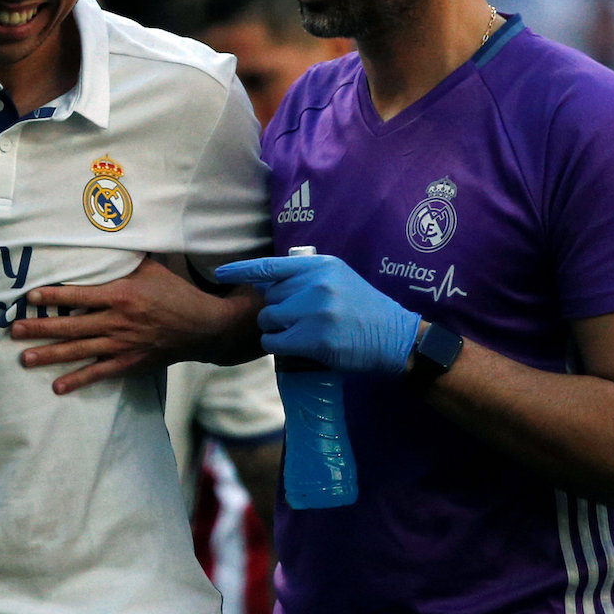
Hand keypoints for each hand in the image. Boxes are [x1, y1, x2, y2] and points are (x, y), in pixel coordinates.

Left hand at [10, 257, 261, 394]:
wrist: (203, 326)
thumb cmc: (175, 293)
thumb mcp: (151, 268)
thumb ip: (125, 259)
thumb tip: (109, 231)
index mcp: (121, 295)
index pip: (80, 296)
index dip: (54, 297)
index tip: (30, 298)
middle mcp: (117, 321)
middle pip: (72, 326)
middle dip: (40, 328)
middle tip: (14, 330)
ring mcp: (122, 345)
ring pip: (79, 351)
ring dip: (50, 355)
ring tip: (25, 358)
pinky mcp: (129, 363)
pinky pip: (99, 373)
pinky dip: (78, 380)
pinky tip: (57, 386)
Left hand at [216, 255, 419, 373]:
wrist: (394, 337)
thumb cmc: (363, 309)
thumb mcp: (339, 279)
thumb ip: (307, 277)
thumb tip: (266, 283)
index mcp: (320, 265)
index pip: (272, 265)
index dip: (242, 270)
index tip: (220, 273)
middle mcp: (317, 283)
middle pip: (269, 297)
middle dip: (276, 311)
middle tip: (297, 322)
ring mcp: (316, 311)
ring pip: (269, 319)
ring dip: (274, 330)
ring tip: (296, 334)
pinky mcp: (315, 338)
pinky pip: (274, 341)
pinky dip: (276, 346)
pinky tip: (291, 348)